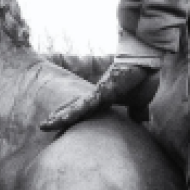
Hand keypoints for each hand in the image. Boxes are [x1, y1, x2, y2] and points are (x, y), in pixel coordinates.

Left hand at [40, 63, 155, 131]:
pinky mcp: (106, 90)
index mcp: (103, 99)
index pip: (82, 110)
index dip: (69, 115)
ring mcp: (101, 92)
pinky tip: (64, 117)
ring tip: (47, 123)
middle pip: (75, 109)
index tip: (54, 120)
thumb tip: (138, 119)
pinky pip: (90, 102)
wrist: (147, 63)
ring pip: (78, 107)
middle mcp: (98, 95)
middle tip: (42, 126)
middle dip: (59, 118)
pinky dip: (78, 110)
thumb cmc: (143, 79)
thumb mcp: (139, 101)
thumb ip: (137, 110)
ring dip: (63, 115)